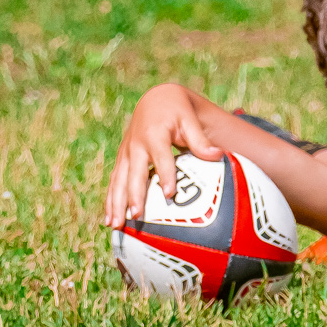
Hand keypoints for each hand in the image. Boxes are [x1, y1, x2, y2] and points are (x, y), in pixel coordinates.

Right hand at [104, 84, 222, 227]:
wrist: (155, 100)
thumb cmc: (177, 111)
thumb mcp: (190, 120)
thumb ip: (200, 140)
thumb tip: (218, 155)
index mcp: (154, 134)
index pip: (161, 157)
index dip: (165, 174)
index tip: (169, 194)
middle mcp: (136, 145)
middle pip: (134, 173)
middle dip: (134, 195)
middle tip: (137, 216)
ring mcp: (126, 153)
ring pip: (119, 181)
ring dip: (115, 204)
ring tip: (115, 225)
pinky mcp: (122, 159)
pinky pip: (114, 182)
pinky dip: (110, 201)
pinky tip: (108, 219)